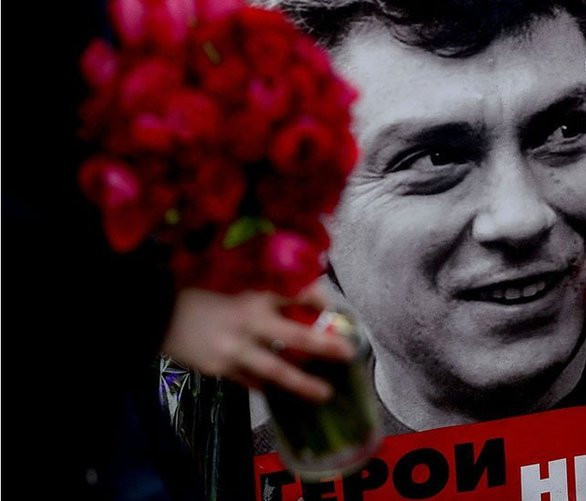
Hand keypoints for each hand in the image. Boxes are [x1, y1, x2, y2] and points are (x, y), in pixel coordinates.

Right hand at [162, 287, 353, 400]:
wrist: (149, 312)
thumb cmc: (193, 290)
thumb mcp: (230, 278)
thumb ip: (261, 288)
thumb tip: (298, 291)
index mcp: (252, 294)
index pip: (296, 293)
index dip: (318, 298)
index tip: (331, 306)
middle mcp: (248, 322)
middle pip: (295, 336)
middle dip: (324, 345)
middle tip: (348, 353)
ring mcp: (234, 349)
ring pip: (275, 370)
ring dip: (302, 383)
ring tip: (324, 393)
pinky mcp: (219, 368)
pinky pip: (250, 380)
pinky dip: (266, 384)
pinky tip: (280, 389)